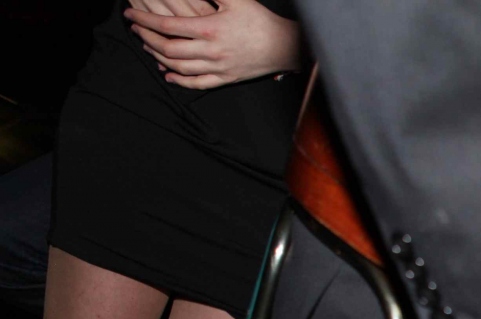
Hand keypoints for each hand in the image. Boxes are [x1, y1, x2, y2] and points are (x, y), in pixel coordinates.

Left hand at [124, 0, 300, 89]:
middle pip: (167, 48)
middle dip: (146, 38)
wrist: (286, 47)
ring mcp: (217, 67)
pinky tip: (168, 74)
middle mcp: (210, 51)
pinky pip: (197, 83)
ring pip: (178, 67)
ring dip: (158, 57)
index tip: (130, 15)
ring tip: (148, 47)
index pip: (167, 26)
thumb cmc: (262, 21)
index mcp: (210, 29)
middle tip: (136, 29)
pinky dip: (179, 80)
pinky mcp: (226, 78)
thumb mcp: (237, 0)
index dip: (144, 20)